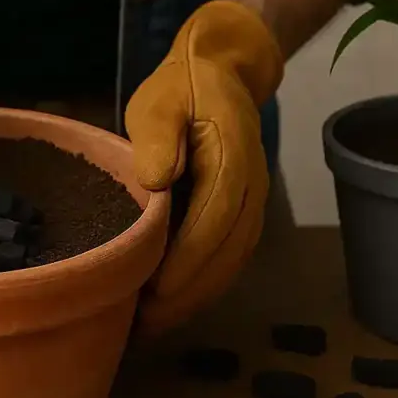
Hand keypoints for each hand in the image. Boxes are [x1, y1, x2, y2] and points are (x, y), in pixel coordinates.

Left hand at [125, 0, 283, 334]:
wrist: (221, 73)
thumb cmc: (181, 88)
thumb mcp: (158, 100)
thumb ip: (158, 134)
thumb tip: (157, 179)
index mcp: (231, 160)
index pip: (214, 221)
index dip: (186, 262)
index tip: (154, 292)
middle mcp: (251, 188)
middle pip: (226, 253)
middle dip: (187, 294)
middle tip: (144, 324)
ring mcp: (253, 203)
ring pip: (231, 262)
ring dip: (196, 297)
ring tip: (153, 324)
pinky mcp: (245, 213)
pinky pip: (230, 256)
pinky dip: (205, 284)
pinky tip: (173, 303)